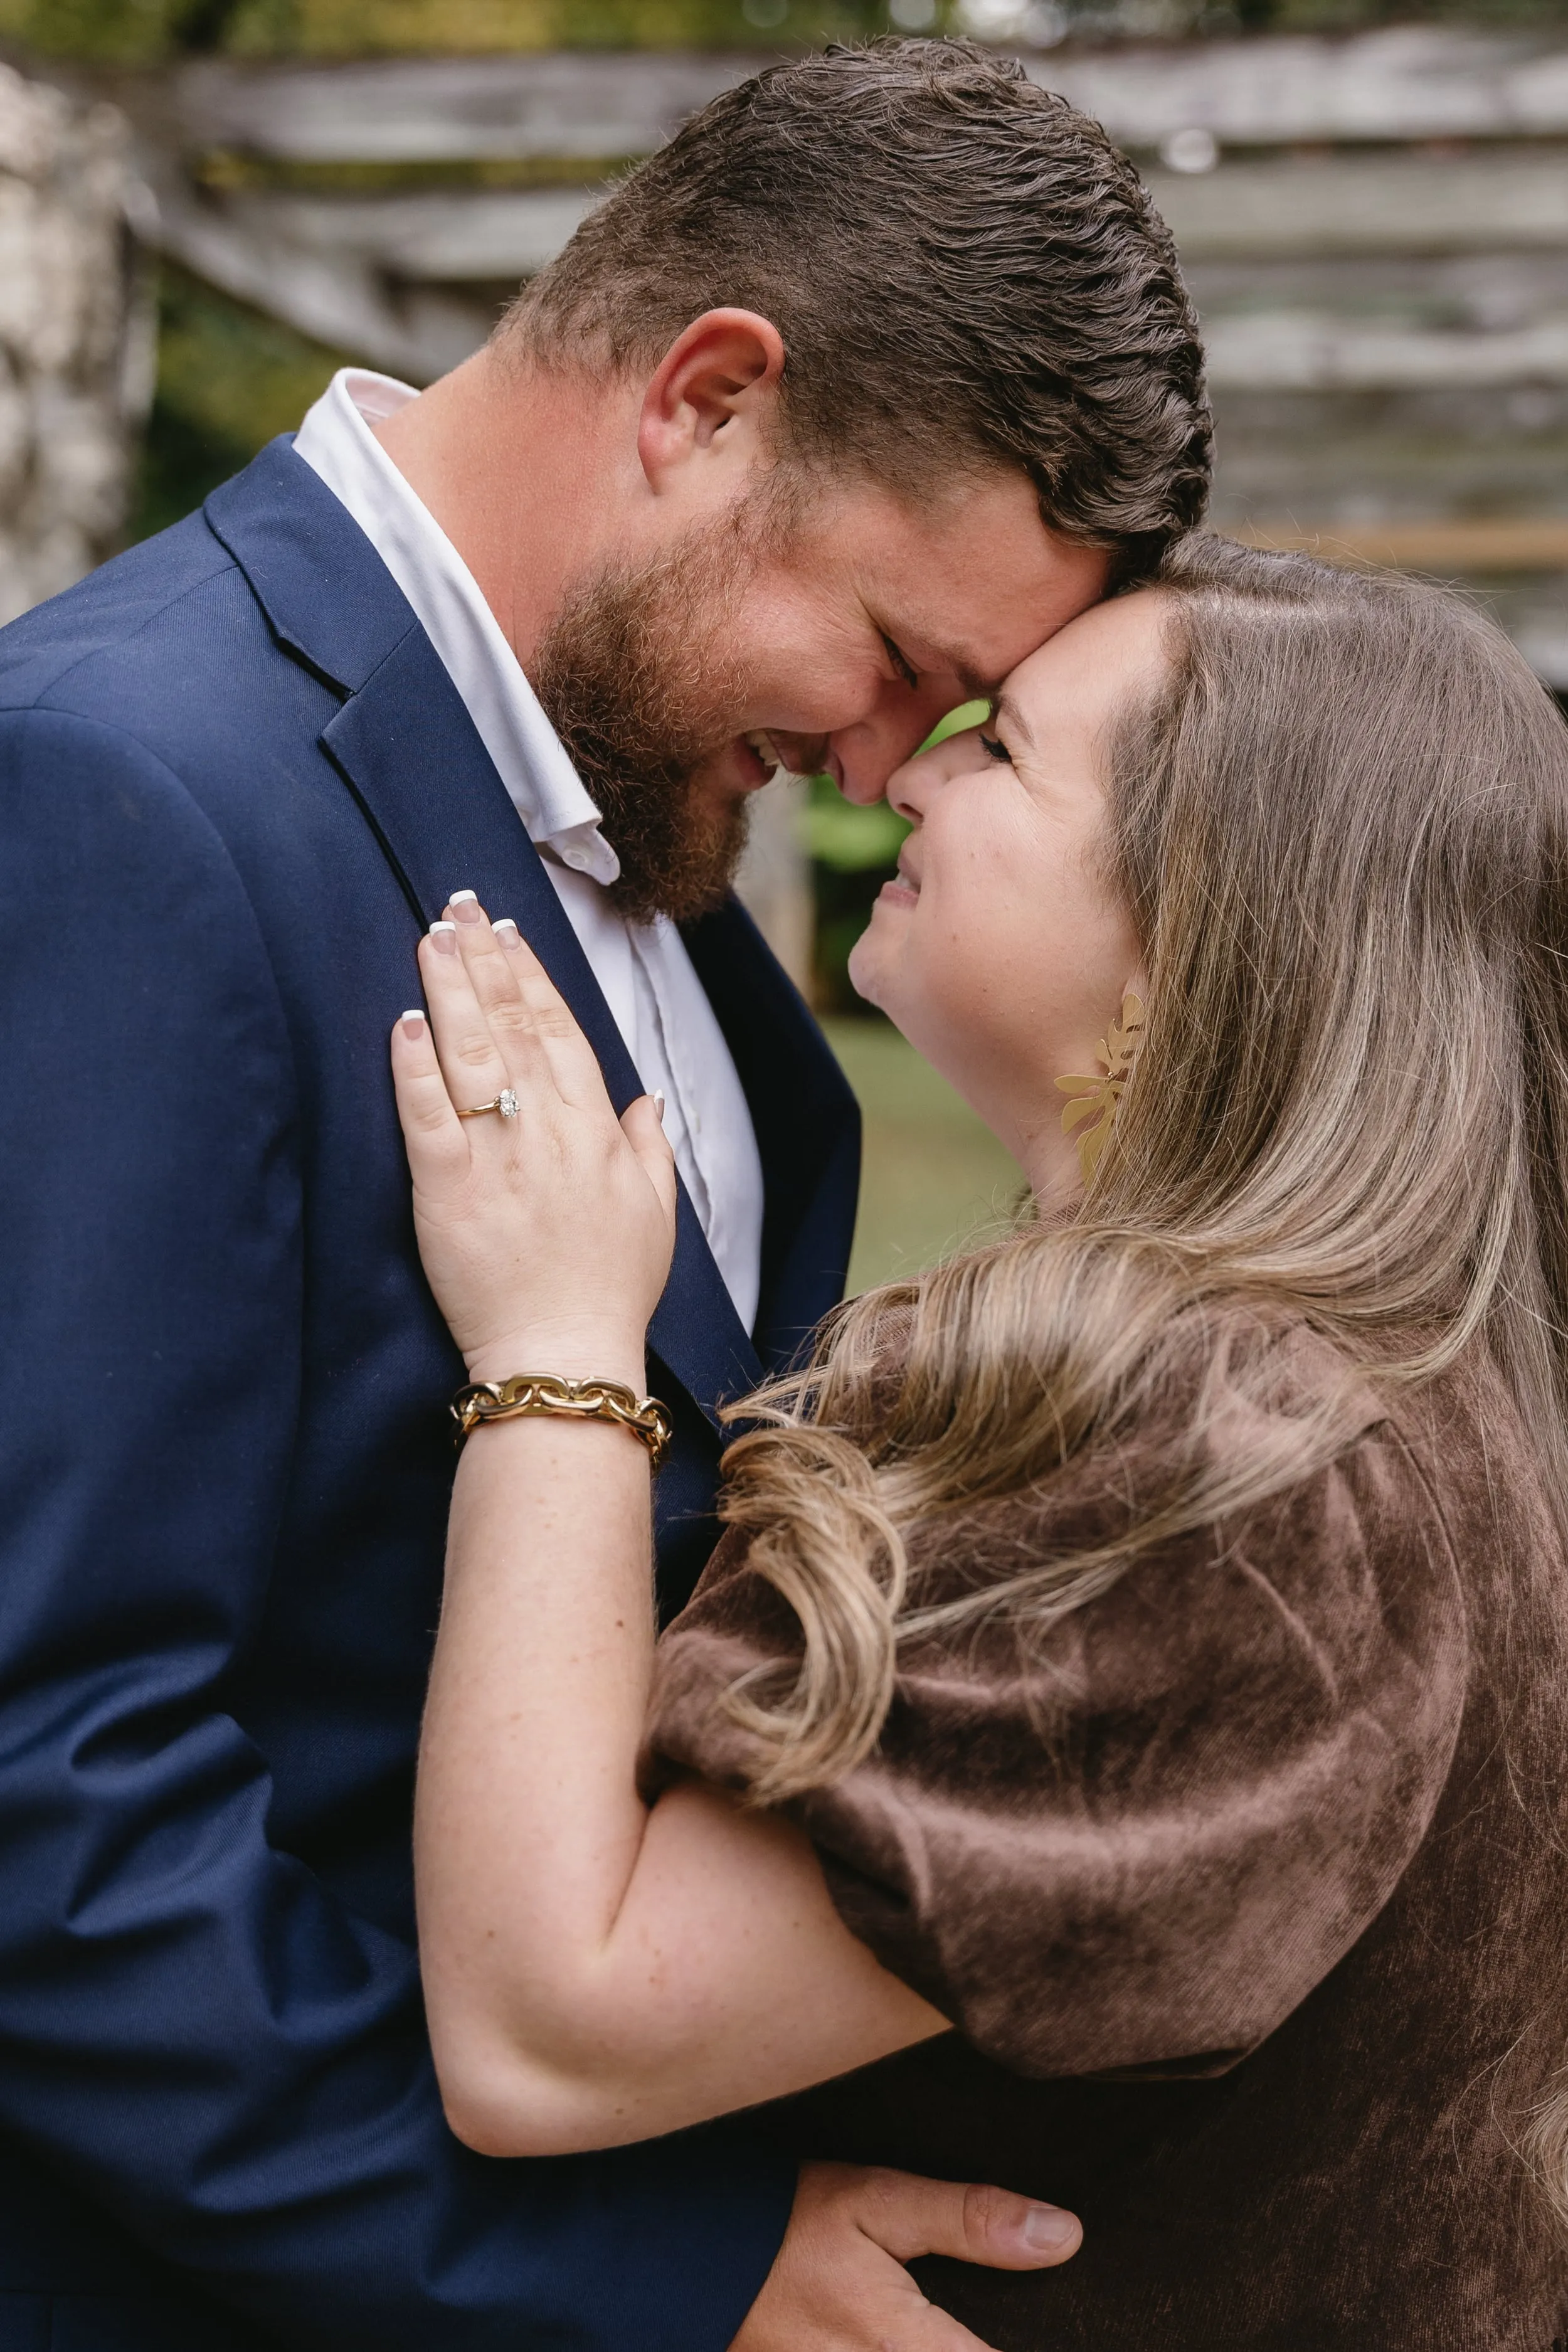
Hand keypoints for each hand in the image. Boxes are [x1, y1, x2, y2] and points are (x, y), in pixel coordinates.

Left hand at [389, 897, 676, 1381]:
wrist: (565, 1357)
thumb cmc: (608, 1293)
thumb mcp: (655, 1217)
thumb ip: (650, 1149)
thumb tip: (649, 1101)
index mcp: (597, 1133)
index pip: (560, 1032)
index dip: (533, 977)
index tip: (511, 933)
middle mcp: (549, 1134)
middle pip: (512, 1027)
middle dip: (486, 960)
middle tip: (460, 906)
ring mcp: (497, 1160)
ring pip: (470, 1056)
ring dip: (450, 990)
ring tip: (433, 938)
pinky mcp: (448, 1194)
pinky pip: (427, 1117)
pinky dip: (415, 1067)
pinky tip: (405, 1021)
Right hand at [731, 2161, 1081, 2351]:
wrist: (686, 2262)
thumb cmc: (785, 2224)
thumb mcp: (878, 2201)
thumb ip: (969, 2220)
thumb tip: (1062, 2236)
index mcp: (906, 2350)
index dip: (1052, 2351)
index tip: (1091, 2336)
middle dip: (986, 2348)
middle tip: (997, 2322)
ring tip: (965, 2327)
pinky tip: (922, 2336)